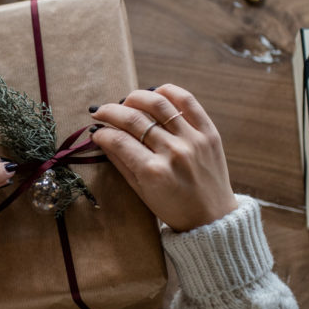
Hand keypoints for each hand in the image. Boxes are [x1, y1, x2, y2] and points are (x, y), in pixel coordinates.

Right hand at [89, 84, 236, 231]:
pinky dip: (169, 91)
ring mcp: (193, 140)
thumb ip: (121, 162)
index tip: (96, 130)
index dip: (102, 132)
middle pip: (134, 119)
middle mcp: (173, 152)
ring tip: (126, 101)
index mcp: (154, 172)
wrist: (212, 217)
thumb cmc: (173, 207)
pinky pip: (188, 101)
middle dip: (111, 111)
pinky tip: (156, 93)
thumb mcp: (141, 191)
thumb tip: (100, 137)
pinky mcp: (209, 132)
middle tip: (101, 111)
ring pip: (158, 103)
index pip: (118, 140)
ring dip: (136, 97)